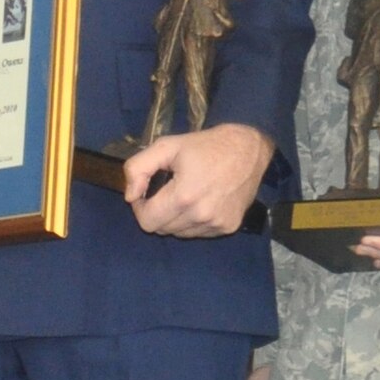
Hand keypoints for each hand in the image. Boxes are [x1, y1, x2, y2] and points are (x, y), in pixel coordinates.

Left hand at [126, 123, 273, 236]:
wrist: (249, 149)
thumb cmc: (206, 145)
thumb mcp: (166, 146)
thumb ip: (138, 168)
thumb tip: (130, 195)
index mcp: (184, 196)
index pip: (147, 221)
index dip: (140, 208)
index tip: (146, 193)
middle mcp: (201, 215)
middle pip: (161, 229)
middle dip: (156, 212)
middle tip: (164, 192)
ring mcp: (217, 224)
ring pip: (179, 233)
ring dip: (174, 219)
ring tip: (184, 195)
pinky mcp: (228, 227)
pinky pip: (198, 233)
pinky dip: (192, 222)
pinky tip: (200, 201)